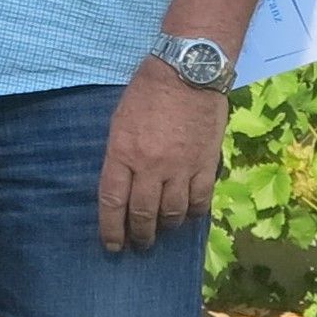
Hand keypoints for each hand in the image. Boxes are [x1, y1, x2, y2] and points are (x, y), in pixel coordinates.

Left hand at [97, 59, 229, 252]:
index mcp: (122, 153)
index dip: (111, 228)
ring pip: (172, 212)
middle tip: (139, 244)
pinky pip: (200, 200)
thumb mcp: (119, 121)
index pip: (113, 202)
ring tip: (162, 232)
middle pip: (143, 213)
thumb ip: (120, 155)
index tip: (113, 245)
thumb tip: (123, 184)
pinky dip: (193, 212)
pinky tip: (188, 215)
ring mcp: (180, 167)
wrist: (188, 72)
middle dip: (140, 235)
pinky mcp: (205, 164)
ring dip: (165, 227)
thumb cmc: (147, 91)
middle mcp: (150, 166)